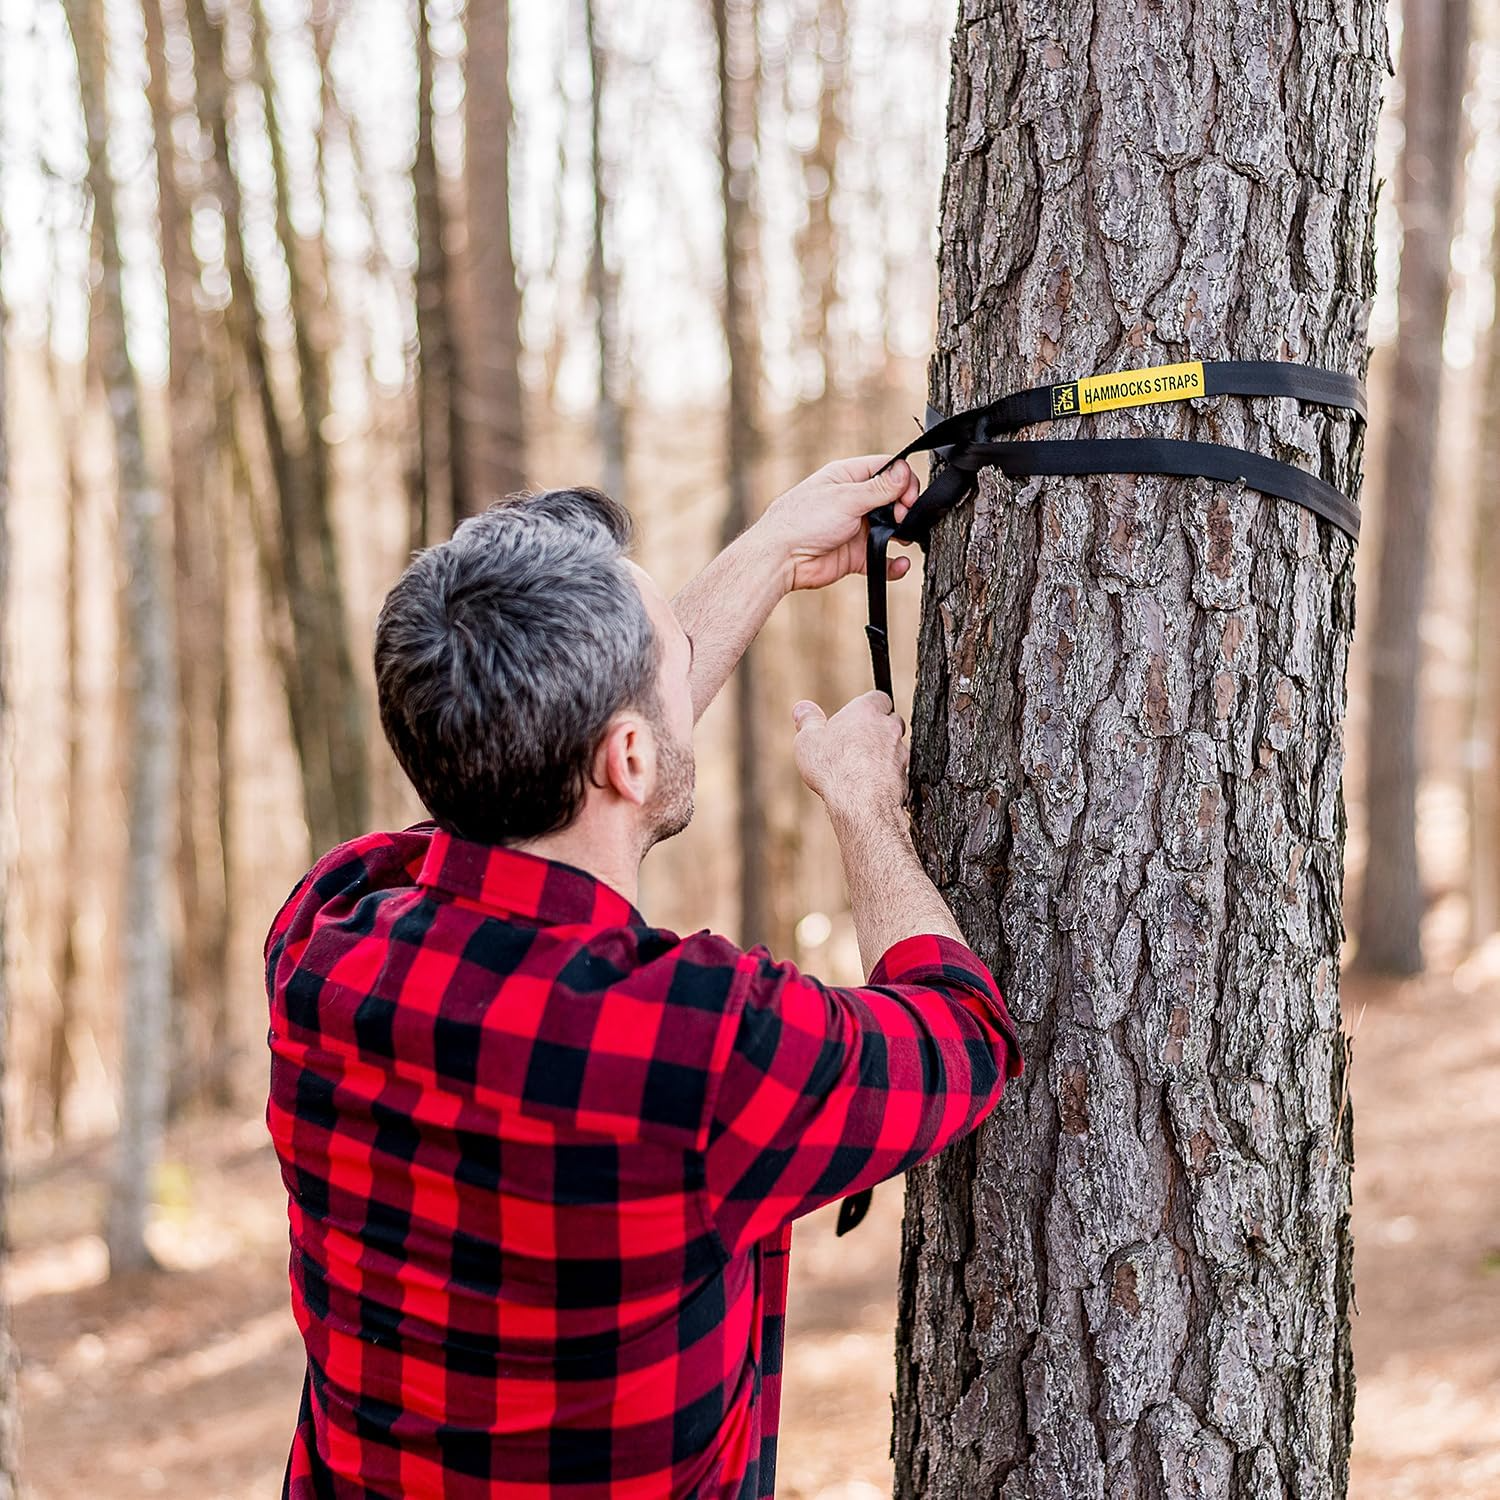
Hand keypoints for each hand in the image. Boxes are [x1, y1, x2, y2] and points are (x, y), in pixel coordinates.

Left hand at [758, 456, 921, 591]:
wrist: (782, 559)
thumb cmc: (802, 521)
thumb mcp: (845, 497)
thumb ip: (878, 488)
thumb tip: (903, 472)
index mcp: (848, 477)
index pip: (886, 470)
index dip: (903, 480)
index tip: (908, 497)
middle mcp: (853, 501)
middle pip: (892, 499)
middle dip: (904, 508)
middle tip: (902, 518)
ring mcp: (855, 528)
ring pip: (890, 529)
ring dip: (903, 534)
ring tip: (904, 539)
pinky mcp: (855, 555)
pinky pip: (882, 559)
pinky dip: (893, 563)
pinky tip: (899, 564)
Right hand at [791, 692, 909, 816]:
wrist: (860, 802)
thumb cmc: (833, 767)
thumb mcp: (808, 740)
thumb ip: (808, 721)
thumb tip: (802, 708)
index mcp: (867, 711)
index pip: (878, 697)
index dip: (868, 707)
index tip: (856, 717)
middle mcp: (889, 728)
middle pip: (890, 721)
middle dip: (878, 729)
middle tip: (857, 742)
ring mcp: (901, 752)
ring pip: (896, 747)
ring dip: (883, 753)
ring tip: (861, 768)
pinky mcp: (905, 776)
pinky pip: (898, 771)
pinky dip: (887, 775)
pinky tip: (870, 785)